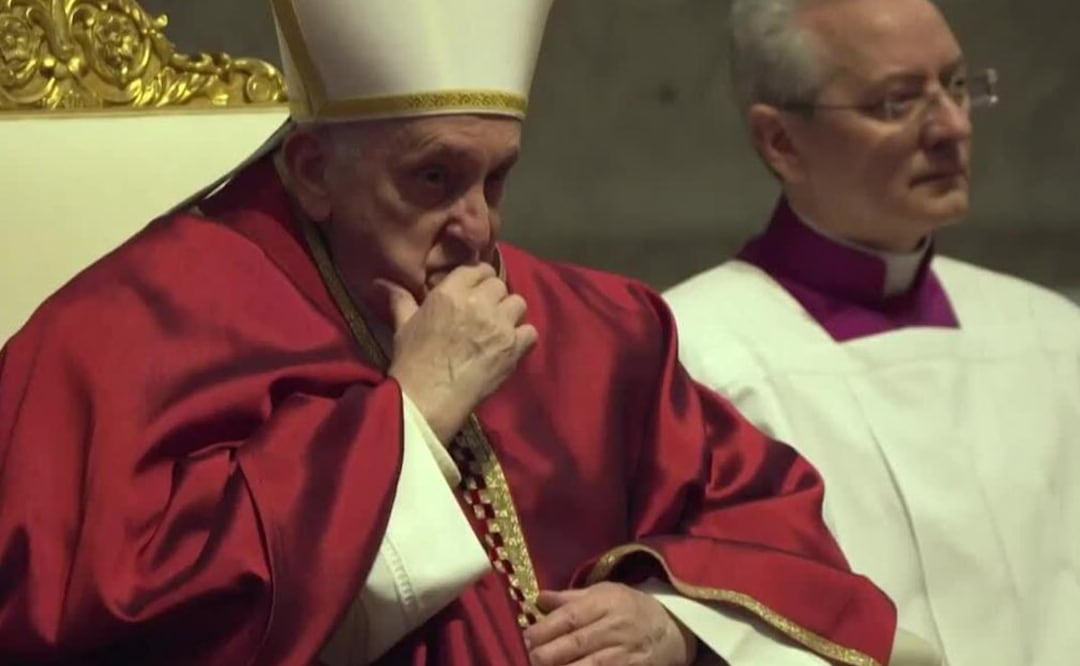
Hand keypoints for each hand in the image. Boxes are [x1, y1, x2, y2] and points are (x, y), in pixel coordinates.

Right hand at [381, 263, 537, 443]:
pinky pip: (531, 332)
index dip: (478, 279)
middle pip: (500, 285)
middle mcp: (478, 302)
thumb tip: (381, 282)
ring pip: (518, 304)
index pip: (478, 268)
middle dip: (493, 297)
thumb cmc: (411, 361)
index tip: (474, 292)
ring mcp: (499, 325)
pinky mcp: (513, 348)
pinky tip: (509, 347)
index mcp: (450, 292)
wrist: (426, 398)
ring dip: (510, 315)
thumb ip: (400, 299)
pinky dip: (523, 338)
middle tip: (484, 314)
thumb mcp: (402, 325)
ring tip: (498, 329)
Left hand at [523, 582, 698, 665]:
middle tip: (527, 658)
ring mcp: (625, 653)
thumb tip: (537, 598)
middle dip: (548, 654)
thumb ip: (570, 598)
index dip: (545, 629)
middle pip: (576, 643)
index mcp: (605, 603)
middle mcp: (615, 627)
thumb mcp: (604, 593)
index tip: (524, 638)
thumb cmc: (630, 608)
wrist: (671, 630)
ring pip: (591, 665)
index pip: (570, 617)